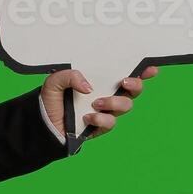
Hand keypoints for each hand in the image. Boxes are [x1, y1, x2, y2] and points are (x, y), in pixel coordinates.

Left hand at [41, 66, 159, 139]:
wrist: (43, 125)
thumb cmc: (51, 100)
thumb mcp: (54, 82)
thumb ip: (69, 76)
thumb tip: (89, 87)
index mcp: (100, 80)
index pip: (125, 73)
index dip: (142, 70)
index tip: (150, 67)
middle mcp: (107, 94)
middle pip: (134, 89)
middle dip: (135, 85)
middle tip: (123, 82)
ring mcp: (106, 111)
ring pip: (126, 105)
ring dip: (114, 102)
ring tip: (96, 103)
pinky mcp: (101, 126)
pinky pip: (111, 122)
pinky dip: (100, 118)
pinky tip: (87, 117)